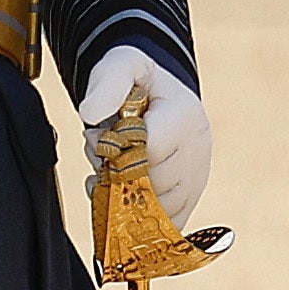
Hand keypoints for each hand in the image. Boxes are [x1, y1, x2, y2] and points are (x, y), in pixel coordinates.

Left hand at [73, 48, 211, 220]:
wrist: (156, 97)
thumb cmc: (137, 83)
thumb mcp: (121, 66)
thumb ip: (106, 83)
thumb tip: (90, 114)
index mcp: (185, 116)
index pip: (151, 151)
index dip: (116, 150)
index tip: (98, 137)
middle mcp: (199, 149)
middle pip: (153, 183)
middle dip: (118, 173)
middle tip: (102, 154)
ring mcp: (197, 177)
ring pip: (157, 208)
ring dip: (125, 195)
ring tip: (112, 169)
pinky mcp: (190, 199)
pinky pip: (164, 223)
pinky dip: (136, 215)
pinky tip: (119, 192)